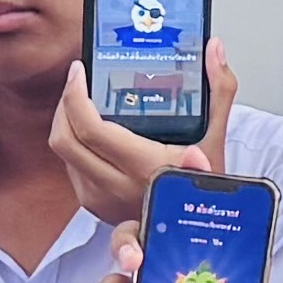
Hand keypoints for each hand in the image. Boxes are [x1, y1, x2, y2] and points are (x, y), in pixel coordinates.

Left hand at [53, 50, 237, 230]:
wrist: (198, 233)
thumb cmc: (204, 186)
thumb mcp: (217, 138)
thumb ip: (220, 91)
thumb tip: (214, 49)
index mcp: (142, 165)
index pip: (89, 128)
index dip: (74, 95)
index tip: (79, 71)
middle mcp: (115, 185)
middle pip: (64, 139)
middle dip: (64, 104)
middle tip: (77, 82)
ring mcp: (100, 199)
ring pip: (63, 153)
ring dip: (66, 123)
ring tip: (83, 101)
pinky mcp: (93, 206)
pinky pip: (70, 167)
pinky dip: (75, 143)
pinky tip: (91, 130)